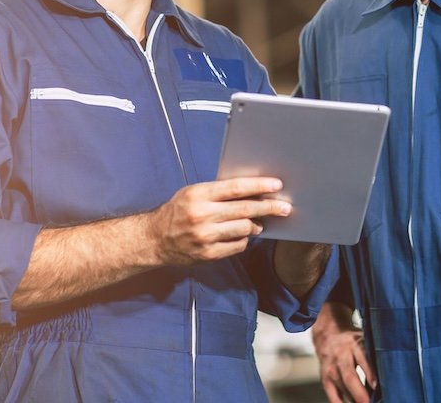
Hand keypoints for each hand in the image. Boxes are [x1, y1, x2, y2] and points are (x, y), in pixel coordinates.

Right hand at [148, 177, 290, 265]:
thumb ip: (218, 192)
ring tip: (260, 222)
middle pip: (244, 210)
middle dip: (269, 207)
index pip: (235, 188)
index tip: (276, 185)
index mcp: (199, 195)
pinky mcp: (208, 254)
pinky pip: (237, 245)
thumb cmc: (177, 211)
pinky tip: (243, 235)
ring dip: (256, 225)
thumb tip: (251, 190)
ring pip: (244, 229)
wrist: (155, 240)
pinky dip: (244, 239)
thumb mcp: (193, 193)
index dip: (259, 186)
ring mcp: (205, 236)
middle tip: (285, 207)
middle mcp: (202, 215)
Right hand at [312, 303, 374, 402]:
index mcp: (354, 344)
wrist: (328, 338)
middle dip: (360, 393)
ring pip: (343, 388)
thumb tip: (388, 377)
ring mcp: (331, 368)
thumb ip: (373, 356)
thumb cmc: (352, 343)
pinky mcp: (325, 379)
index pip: (362, 359)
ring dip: (354, 400)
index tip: (377, 386)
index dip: (370, 373)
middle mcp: (341, 356)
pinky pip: (333, 396)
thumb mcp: (364, 342)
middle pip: (349, 377)